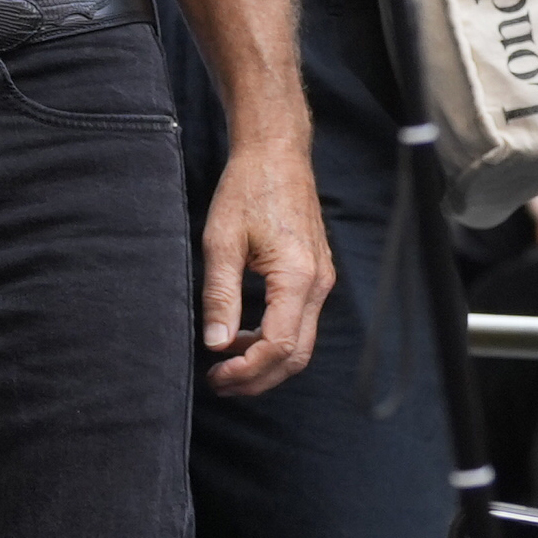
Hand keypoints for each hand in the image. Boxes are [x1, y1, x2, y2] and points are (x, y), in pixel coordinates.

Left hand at [198, 126, 330, 393]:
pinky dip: (273, 340)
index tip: (216, 376)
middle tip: (219, 383)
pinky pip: (300, 323)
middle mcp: (318, 284)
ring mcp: (321, 281)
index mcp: (297, 277)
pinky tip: (242, 336)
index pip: (279, 347)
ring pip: (300, 343)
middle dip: (258, 378)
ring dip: (265, 362)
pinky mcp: (316, 276)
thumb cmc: (247, 190)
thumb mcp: (221, 241)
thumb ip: (220, 296)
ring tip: (225, 364)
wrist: (276, 155)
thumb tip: (215, 344)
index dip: (248, 371)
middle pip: (295, 355)